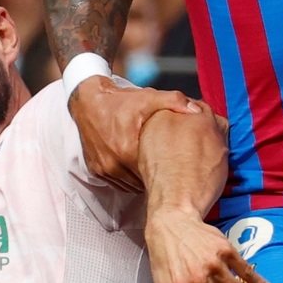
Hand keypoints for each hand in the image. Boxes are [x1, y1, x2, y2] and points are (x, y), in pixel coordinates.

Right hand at [67, 74, 198, 188]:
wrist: (87, 102)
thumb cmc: (119, 101)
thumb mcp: (148, 97)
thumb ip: (173, 102)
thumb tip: (195, 109)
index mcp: (127, 150)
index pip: (154, 172)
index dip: (167, 171)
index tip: (177, 168)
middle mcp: (113, 164)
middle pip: (143, 182)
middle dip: (156, 176)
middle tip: (170, 171)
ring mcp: (103, 169)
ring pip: (130, 185)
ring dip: (141, 179)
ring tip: (155, 171)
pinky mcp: (96, 170)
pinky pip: (117, 182)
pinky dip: (128, 178)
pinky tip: (138, 168)